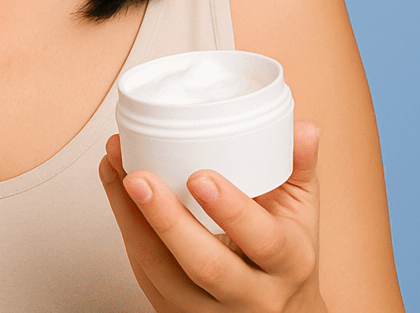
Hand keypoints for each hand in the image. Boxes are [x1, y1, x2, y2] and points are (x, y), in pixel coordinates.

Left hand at [99, 120, 325, 311]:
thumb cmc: (287, 255)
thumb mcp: (303, 214)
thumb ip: (299, 166)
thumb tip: (304, 125)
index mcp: (289, 263)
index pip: (263, 241)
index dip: (231, 211)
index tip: (199, 177)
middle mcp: (252, 296)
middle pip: (205, 266)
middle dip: (167, 220)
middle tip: (139, 176)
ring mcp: (211, 312)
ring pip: (163, 273)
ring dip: (131, 218)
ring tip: (115, 168)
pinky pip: (146, 274)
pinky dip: (126, 228)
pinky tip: (115, 186)